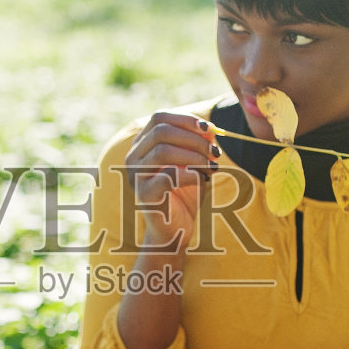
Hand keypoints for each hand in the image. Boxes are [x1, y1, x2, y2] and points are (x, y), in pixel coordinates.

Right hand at [122, 111, 216, 250]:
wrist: (175, 230)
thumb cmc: (184, 194)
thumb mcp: (194, 164)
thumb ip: (198, 145)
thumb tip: (210, 129)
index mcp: (142, 145)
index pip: (159, 118)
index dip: (185, 119)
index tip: (209, 128)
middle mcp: (133, 158)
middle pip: (160, 131)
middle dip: (193, 138)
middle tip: (215, 151)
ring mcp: (135, 176)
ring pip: (163, 151)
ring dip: (194, 156)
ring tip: (211, 167)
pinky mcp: (144, 195)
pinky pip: (168, 176)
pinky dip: (191, 175)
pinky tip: (203, 181)